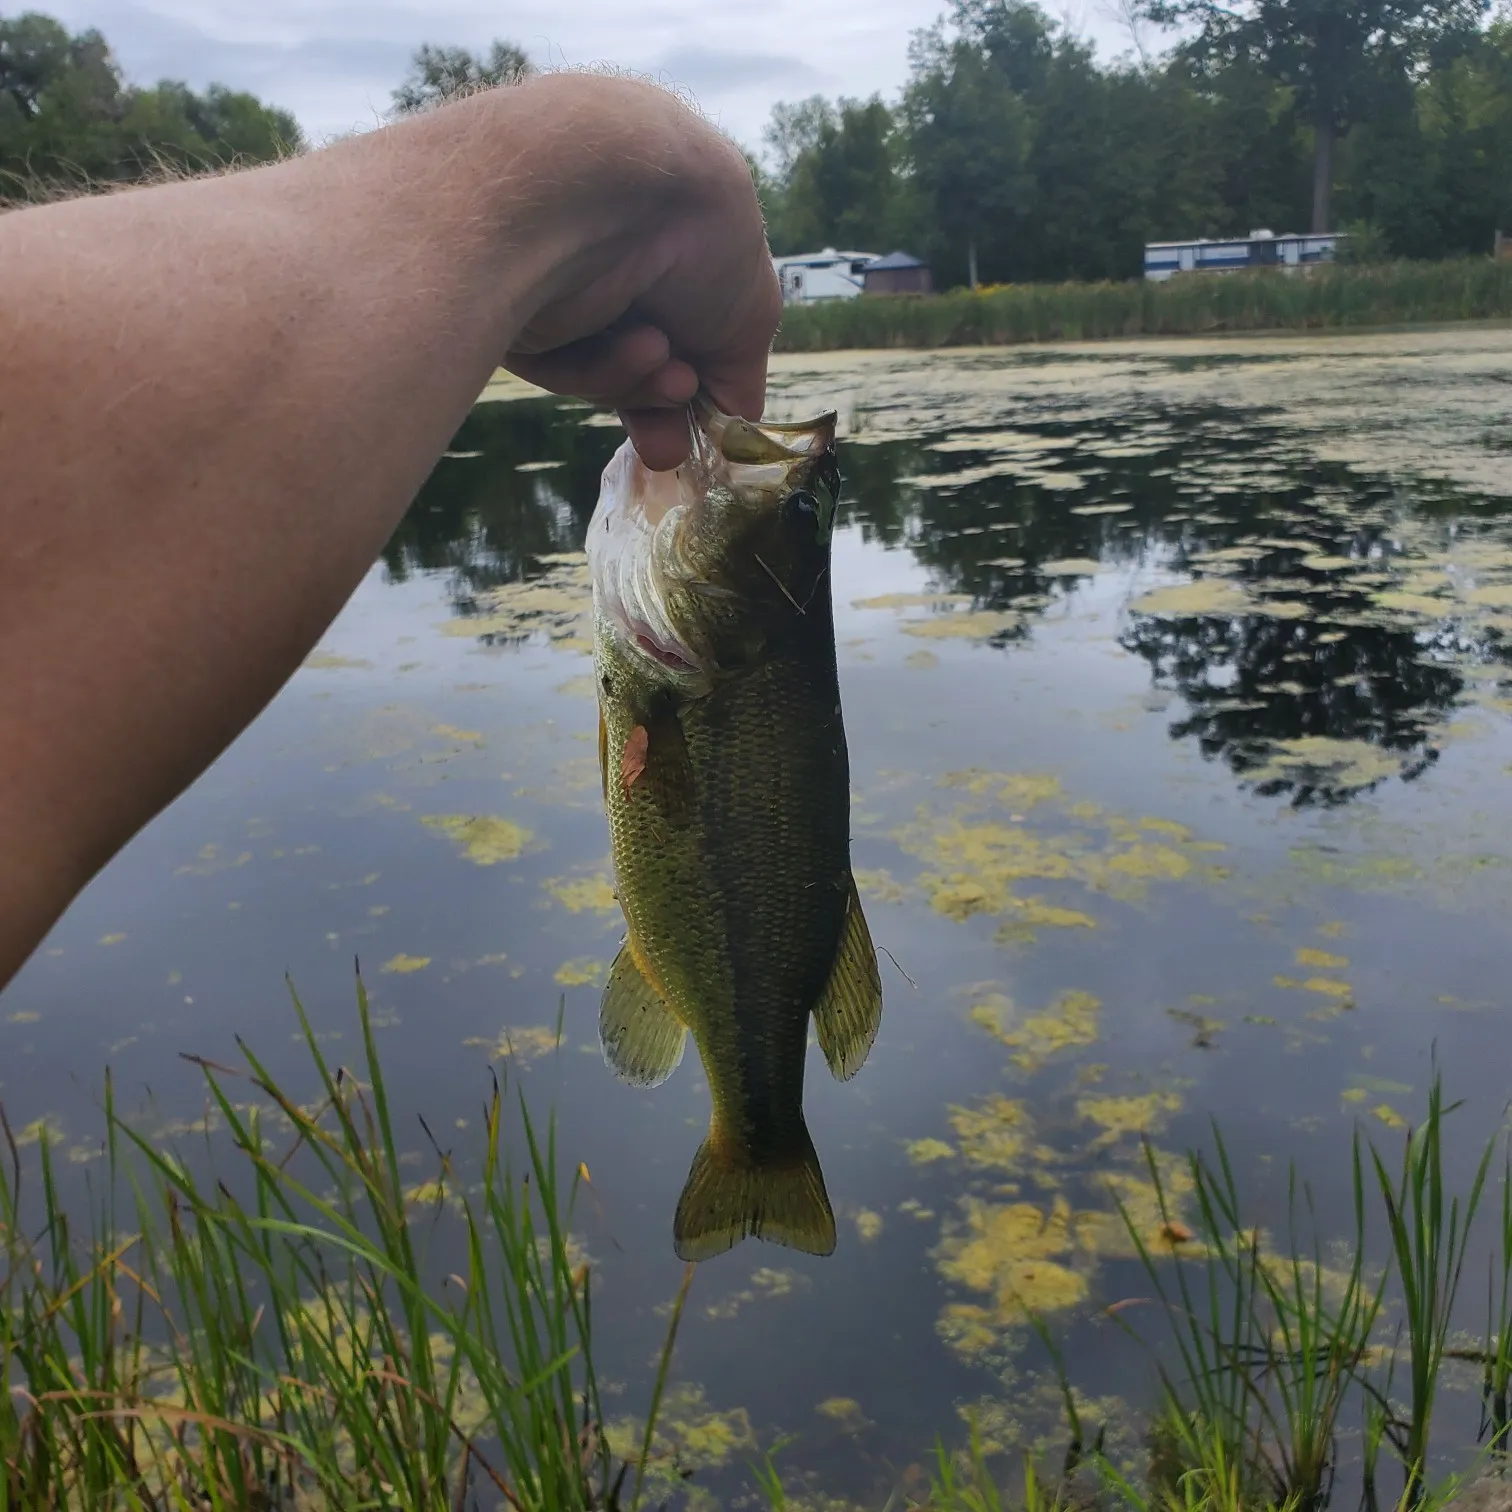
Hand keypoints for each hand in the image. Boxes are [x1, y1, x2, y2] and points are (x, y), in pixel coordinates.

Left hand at [499, 75, 782, 471]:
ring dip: (642, 383)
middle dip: (662, 401)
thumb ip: (740, 373)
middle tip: (679, 439)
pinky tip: (642, 352)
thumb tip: (734, 421)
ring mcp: (557, 280)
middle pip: (632, 358)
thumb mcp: (749, 310)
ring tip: (673, 377)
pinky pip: (560, 365)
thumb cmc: (698, 229)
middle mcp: (607, 252)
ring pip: (597, 370)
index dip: (698, 381)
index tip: (711, 425)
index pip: (679, 326)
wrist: (610, 185)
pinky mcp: (511, 306)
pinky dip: (602, 369)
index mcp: (663, 234)